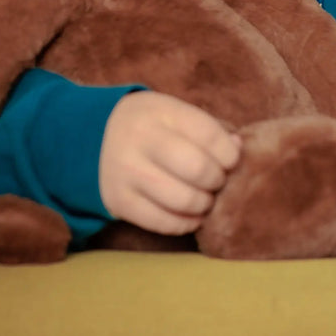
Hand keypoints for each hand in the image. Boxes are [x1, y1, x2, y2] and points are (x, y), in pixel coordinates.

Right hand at [99, 91, 241, 234]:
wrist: (97, 135)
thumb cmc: (154, 124)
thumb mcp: (177, 113)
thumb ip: (209, 129)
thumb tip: (238, 150)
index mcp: (162, 112)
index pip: (209, 134)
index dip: (229, 154)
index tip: (232, 161)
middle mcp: (141, 139)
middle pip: (197, 169)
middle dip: (217, 181)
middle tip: (218, 182)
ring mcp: (126, 171)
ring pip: (182, 200)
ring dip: (204, 204)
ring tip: (206, 199)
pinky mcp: (117, 201)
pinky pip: (162, 223)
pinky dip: (185, 223)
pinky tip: (192, 215)